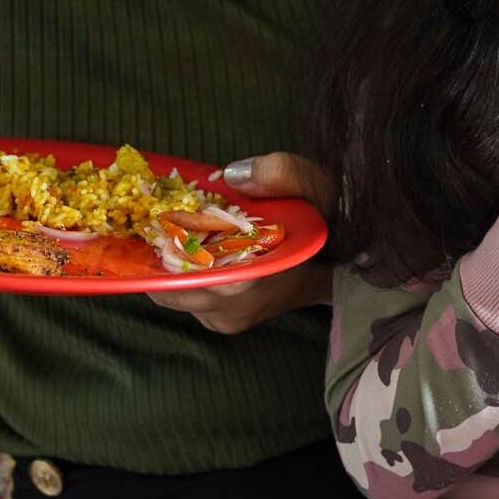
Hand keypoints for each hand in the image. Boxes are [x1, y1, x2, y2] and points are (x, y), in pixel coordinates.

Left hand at [146, 151, 334, 333]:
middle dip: (157, 253)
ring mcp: (228, 319)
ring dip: (165, 265)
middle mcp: (234, 307)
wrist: (350, 264)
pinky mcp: (224, 324)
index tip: (149, 222)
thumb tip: (233, 175)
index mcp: (253, 279)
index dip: (162, 246)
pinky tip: (184, 250)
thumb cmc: (330, 223)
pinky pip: (186, 300)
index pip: (187, 271)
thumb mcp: (318, 186)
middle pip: (171, 283)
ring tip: (163, 234)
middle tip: (148, 224)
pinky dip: (178, 276)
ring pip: (174, 293)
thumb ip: (282, 174)